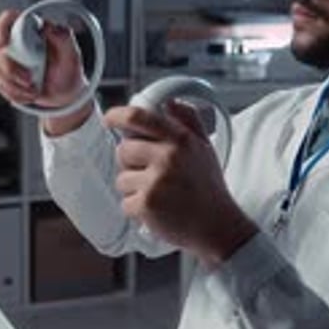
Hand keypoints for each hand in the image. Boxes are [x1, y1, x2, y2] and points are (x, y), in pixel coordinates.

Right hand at [0, 9, 90, 132]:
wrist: (67, 92)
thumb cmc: (69, 68)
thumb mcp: (72, 53)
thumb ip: (64, 37)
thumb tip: (47, 27)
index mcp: (30, 30)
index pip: (8, 19)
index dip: (2, 28)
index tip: (4, 44)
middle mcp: (16, 43)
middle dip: (11, 68)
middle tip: (29, 79)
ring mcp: (8, 60)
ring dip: (15, 85)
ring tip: (35, 91)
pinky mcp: (6, 77)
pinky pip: (1, 85)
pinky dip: (17, 94)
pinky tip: (31, 95)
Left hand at [103, 100, 256, 266]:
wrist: (218, 226)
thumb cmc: (209, 188)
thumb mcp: (205, 147)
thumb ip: (189, 121)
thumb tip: (170, 103)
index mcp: (180, 139)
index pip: (139, 117)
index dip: (118, 116)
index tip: (110, 120)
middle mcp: (168, 156)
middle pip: (124, 150)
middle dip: (130, 163)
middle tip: (149, 174)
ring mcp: (156, 181)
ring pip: (122, 179)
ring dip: (134, 189)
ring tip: (158, 195)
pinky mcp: (147, 204)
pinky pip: (125, 203)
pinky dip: (137, 210)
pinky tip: (157, 210)